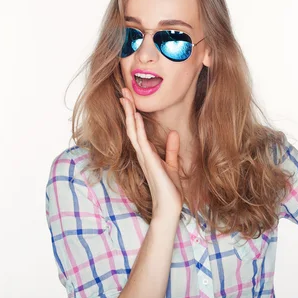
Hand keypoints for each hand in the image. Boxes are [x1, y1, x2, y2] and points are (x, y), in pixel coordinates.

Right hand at [119, 87, 183, 220]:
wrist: (169, 207)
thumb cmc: (170, 189)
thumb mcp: (172, 164)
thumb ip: (171, 149)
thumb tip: (174, 133)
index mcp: (146, 153)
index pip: (136, 129)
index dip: (132, 113)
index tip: (129, 98)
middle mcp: (142, 154)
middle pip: (131, 126)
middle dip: (127, 108)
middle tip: (122, 90)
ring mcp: (144, 157)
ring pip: (133, 130)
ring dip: (130, 114)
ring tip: (125, 97)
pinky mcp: (149, 162)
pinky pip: (141, 141)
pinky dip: (139, 128)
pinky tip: (137, 116)